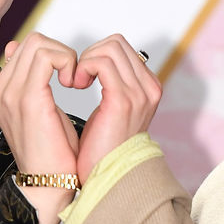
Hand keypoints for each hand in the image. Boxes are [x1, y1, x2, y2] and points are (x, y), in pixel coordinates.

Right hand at [0, 32, 79, 177]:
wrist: (49, 185)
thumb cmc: (52, 152)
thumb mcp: (41, 110)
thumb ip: (32, 80)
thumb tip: (20, 50)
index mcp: (1, 91)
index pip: (25, 47)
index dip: (53, 55)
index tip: (68, 76)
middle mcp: (0, 90)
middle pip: (32, 40)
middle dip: (61, 52)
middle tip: (75, 77)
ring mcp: (10, 93)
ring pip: (39, 43)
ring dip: (65, 56)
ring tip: (75, 81)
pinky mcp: (28, 98)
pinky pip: (47, 57)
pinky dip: (67, 62)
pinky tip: (75, 84)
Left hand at [73, 34, 161, 182]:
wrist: (105, 180)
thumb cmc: (100, 149)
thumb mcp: (109, 111)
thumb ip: (108, 83)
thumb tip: (91, 62)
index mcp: (148, 88)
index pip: (120, 48)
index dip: (94, 56)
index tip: (79, 77)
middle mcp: (149, 88)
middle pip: (115, 43)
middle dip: (89, 55)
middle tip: (75, 79)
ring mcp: (139, 93)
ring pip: (108, 48)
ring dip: (84, 61)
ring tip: (74, 83)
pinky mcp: (123, 100)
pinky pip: (101, 62)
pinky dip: (83, 67)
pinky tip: (74, 86)